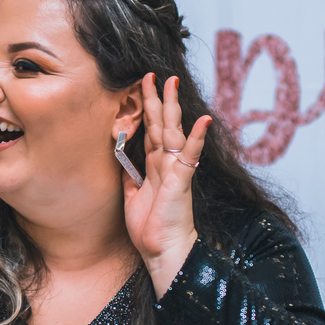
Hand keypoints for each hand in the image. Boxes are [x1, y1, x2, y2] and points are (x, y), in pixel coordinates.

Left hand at [123, 73, 211, 294]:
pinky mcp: (181, 179)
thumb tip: (120, 160)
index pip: (150, 130)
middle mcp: (166, 163)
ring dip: (172, 107)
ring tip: (172, 83)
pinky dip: (197, 137)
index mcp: (155, 166)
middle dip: (156, 98)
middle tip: (153, 74)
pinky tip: (204, 119)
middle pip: (160, 124)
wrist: (162, 250)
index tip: (144, 88)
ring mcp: (175, 169)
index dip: (146, 109)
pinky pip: (190, 155)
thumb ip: (129, 176)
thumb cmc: (150, 228)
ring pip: (173, 131)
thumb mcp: (131, 196)